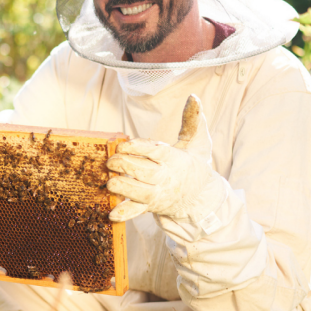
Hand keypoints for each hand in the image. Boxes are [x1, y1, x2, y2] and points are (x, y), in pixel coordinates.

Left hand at [107, 94, 228, 228]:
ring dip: (122, 187)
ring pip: (139, 192)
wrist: (200, 198)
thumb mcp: (197, 142)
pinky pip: (137, 211)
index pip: (155, 152)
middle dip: (124, 166)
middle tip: (110, 161)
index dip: (138, 148)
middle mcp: (166, 178)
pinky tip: (112, 214)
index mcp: (175, 159)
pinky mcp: (152, 207)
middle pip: (144, 172)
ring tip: (110, 181)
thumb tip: (194, 97)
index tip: (123, 144)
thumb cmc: (194, 165)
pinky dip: (125, 214)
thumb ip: (192, 120)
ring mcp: (159, 194)